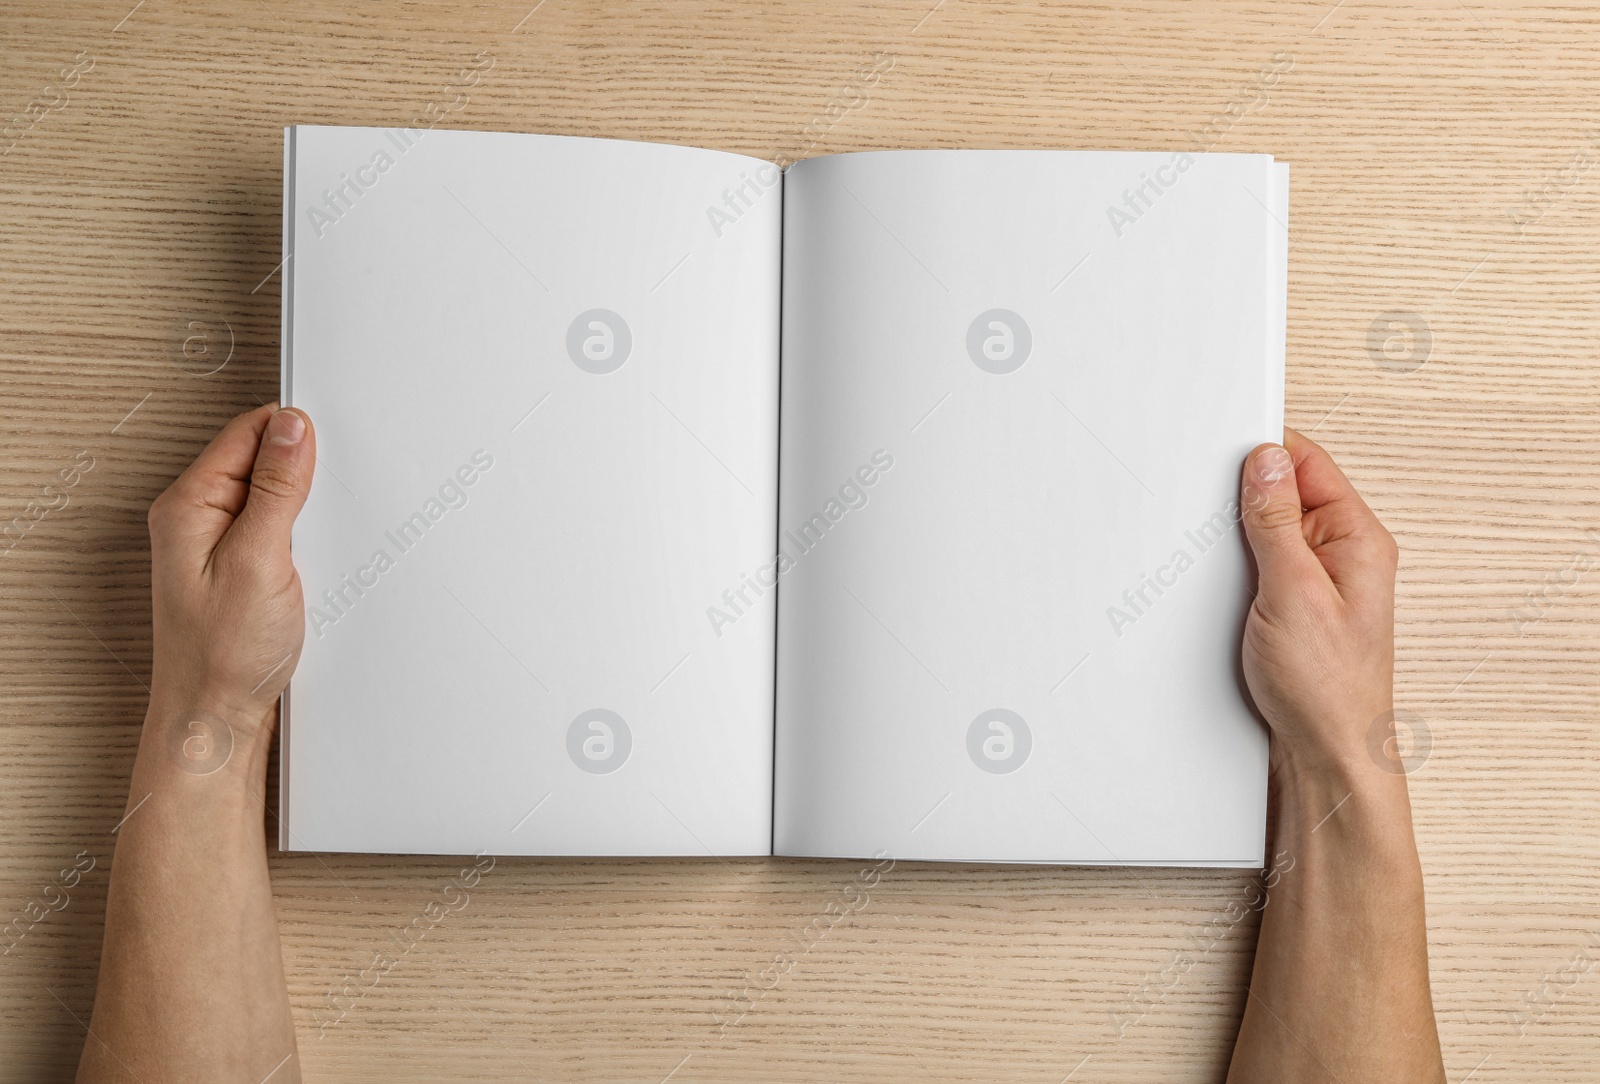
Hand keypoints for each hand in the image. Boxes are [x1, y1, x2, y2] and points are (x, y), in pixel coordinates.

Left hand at [146, 404, 315, 743]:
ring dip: (305, 510)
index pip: (248, 432)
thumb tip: (292, 428)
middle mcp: (196, 518)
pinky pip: (276, 529)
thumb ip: (276, 490)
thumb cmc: (223, 656)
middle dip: (303, 474)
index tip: (330, 456)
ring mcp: (216, 543)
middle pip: (261, 459)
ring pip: (273, 495)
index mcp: (188, 505)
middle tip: (323, 512)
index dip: (295, 436)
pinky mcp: (238, 567)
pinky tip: (311, 562)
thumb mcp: (258, 561)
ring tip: (315, 544)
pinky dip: (302, 537)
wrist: (216, 720)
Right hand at [1238, 428, 1398, 779]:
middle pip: (1285, 493)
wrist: (1324, 755)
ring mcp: (1316, 582)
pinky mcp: (1291, 607)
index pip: (1310, 464)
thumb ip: (1277, 522)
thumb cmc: (1327, 689)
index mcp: (1358, 540)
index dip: (1266, 452)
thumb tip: (1266, 461)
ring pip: (1266, 531)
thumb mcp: (1294, 592)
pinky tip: (1221, 586)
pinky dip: (1234, 569)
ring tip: (1221, 562)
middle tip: (1211, 511)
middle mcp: (1341, 555)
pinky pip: (1259, 566)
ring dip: (1236, 539)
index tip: (1223, 451)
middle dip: (1244, 498)